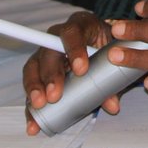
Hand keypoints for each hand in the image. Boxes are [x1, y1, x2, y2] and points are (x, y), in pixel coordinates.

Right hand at [22, 10, 118, 134]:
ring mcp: (45, 53)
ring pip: (34, 67)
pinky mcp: (39, 72)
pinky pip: (31, 86)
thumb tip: (112, 105)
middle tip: (55, 94)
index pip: (73, 32)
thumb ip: (114, 79)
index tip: (81, 69)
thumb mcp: (115, 55)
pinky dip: (31, 106)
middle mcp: (58, 37)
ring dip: (35, 87)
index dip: (75, 49)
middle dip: (51, 74)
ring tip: (39, 105)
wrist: (103, 43)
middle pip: (49, 51)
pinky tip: (33, 121)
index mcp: (80, 25)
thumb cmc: (108, 45)